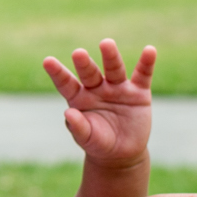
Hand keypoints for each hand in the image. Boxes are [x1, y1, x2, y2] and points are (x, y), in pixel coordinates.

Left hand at [44, 39, 154, 168]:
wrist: (122, 152)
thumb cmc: (98, 142)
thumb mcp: (86, 137)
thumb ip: (78, 126)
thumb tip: (68, 112)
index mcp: (79, 97)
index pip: (66, 83)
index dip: (57, 73)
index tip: (47, 61)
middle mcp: (97, 88)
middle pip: (90, 73)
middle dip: (84, 64)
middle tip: (78, 54)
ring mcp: (118, 88)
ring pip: (114, 69)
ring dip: (110, 57)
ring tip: (106, 44)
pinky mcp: (138, 92)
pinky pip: (143, 75)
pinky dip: (147, 63)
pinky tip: (150, 51)